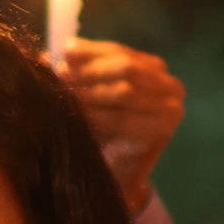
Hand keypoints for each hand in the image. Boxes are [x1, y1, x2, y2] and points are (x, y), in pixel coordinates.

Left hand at [60, 39, 185, 215]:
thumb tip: (52, 52)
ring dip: (91, 92)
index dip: (91, 51)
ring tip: (64, 94)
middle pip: (127, 68)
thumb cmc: (103, 130)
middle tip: (60, 75)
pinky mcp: (162, 131)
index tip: (63, 51)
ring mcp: (171, 108)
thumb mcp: (92, 94)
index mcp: (156, 69)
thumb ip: (81, 72)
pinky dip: (99, 116)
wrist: (117, 173)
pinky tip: (79, 116)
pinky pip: (125, 119)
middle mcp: (171, 85)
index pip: (121, 52)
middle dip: (90, 71)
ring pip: (126, 91)